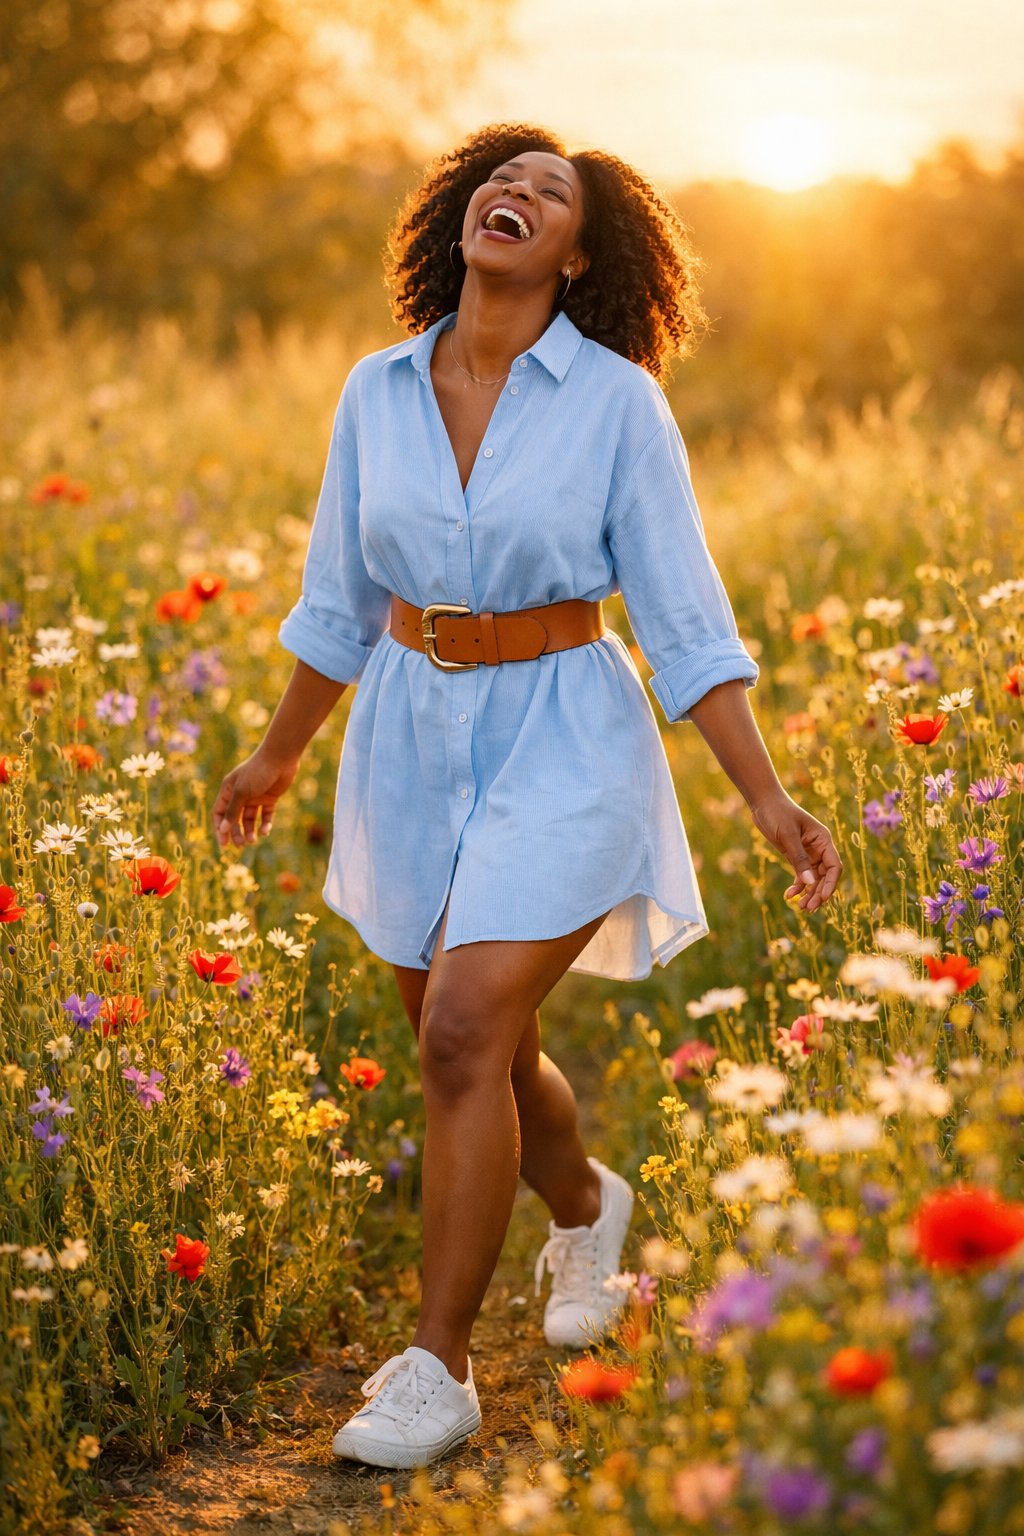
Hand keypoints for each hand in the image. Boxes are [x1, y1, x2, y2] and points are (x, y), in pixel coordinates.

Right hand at [212, 750, 299, 849]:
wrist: (281, 758)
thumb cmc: (258, 771)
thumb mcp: (242, 792)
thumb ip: (232, 811)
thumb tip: (222, 830)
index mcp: (229, 790)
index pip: (219, 813)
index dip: (220, 828)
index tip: (224, 843)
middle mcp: (241, 794)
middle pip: (234, 819)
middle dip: (236, 833)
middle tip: (241, 844)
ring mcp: (256, 797)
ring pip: (250, 819)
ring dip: (250, 831)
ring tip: (253, 841)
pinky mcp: (270, 798)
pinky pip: (265, 815)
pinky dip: (265, 824)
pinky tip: (265, 831)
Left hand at [750, 792, 841, 912]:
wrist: (763, 801)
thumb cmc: (777, 813)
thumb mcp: (787, 836)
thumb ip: (799, 859)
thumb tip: (810, 884)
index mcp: (823, 840)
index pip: (834, 866)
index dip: (831, 884)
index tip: (822, 899)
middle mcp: (819, 847)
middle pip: (825, 876)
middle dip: (819, 893)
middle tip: (808, 908)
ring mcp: (808, 852)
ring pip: (814, 878)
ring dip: (809, 893)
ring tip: (801, 907)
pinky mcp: (796, 855)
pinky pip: (801, 874)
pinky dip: (797, 886)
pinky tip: (789, 895)